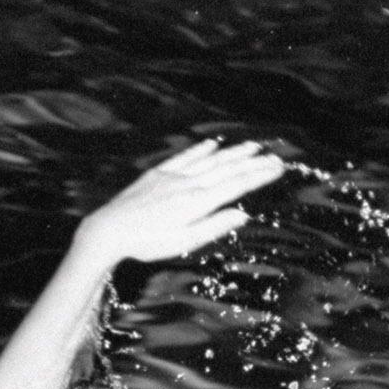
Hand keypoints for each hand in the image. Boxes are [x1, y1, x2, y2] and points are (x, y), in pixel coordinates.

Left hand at [74, 140, 284, 267]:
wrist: (110, 229)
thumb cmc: (146, 243)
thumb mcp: (183, 242)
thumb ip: (214, 227)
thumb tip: (243, 215)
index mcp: (198, 202)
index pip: (236, 185)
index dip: (259, 176)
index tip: (279, 168)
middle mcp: (189, 184)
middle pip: (228, 170)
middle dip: (254, 162)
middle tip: (277, 157)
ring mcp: (173, 176)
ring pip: (210, 160)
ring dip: (233, 153)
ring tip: (254, 146)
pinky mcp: (158, 174)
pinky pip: (185, 157)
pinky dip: (201, 150)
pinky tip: (213, 145)